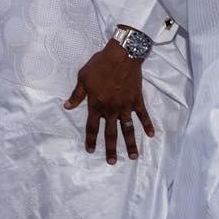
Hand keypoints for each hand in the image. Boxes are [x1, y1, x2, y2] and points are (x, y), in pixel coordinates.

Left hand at [64, 37, 153, 163]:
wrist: (121, 56)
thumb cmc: (99, 65)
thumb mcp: (82, 78)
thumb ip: (77, 95)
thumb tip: (67, 106)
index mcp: (96, 104)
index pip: (92, 127)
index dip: (91, 139)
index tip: (90, 150)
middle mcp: (111, 109)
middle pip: (110, 133)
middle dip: (111, 149)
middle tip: (112, 162)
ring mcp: (125, 106)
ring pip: (128, 129)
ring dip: (131, 143)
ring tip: (134, 156)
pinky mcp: (137, 100)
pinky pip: (143, 116)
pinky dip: (147, 125)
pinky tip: (151, 135)